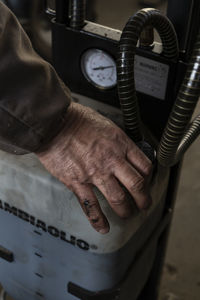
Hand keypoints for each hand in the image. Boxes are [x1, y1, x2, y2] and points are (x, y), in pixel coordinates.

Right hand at [36, 102, 152, 233]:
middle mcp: (111, 160)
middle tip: (144, 204)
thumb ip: (116, 140)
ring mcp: (95, 173)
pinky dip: (98, 220)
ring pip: (118, 199)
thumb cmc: (76, 120)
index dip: (148, 178)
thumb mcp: (105, 123)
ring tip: (127, 214)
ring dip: (126, 211)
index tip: (146, 182)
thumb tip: (122, 150)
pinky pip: (91, 206)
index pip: (144, 166)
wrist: (53, 123)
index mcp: (120, 144)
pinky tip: (104, 228)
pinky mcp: (78, 182)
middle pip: (136, 185)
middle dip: (144, 199)